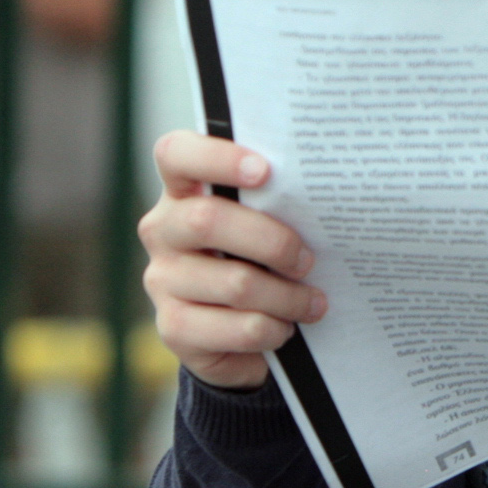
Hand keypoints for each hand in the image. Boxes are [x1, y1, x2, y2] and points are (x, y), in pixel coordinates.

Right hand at [139, 130, 325, 390]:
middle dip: (272, 241)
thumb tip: (325, 198)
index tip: (265, 171)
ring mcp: (162, 280)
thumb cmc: (259, 258)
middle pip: (207, 220)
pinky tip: (284, 327)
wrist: (238, 332)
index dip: (216, 157)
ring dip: (287, 296)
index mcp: (182, 191)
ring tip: (313, 303)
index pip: (176, 155)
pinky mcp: (173, 328)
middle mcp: (162, 231)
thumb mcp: (263, 224)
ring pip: (235, 283)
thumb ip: (274, 204)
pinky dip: (272, 329)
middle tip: (307, 259)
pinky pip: (236, 327)